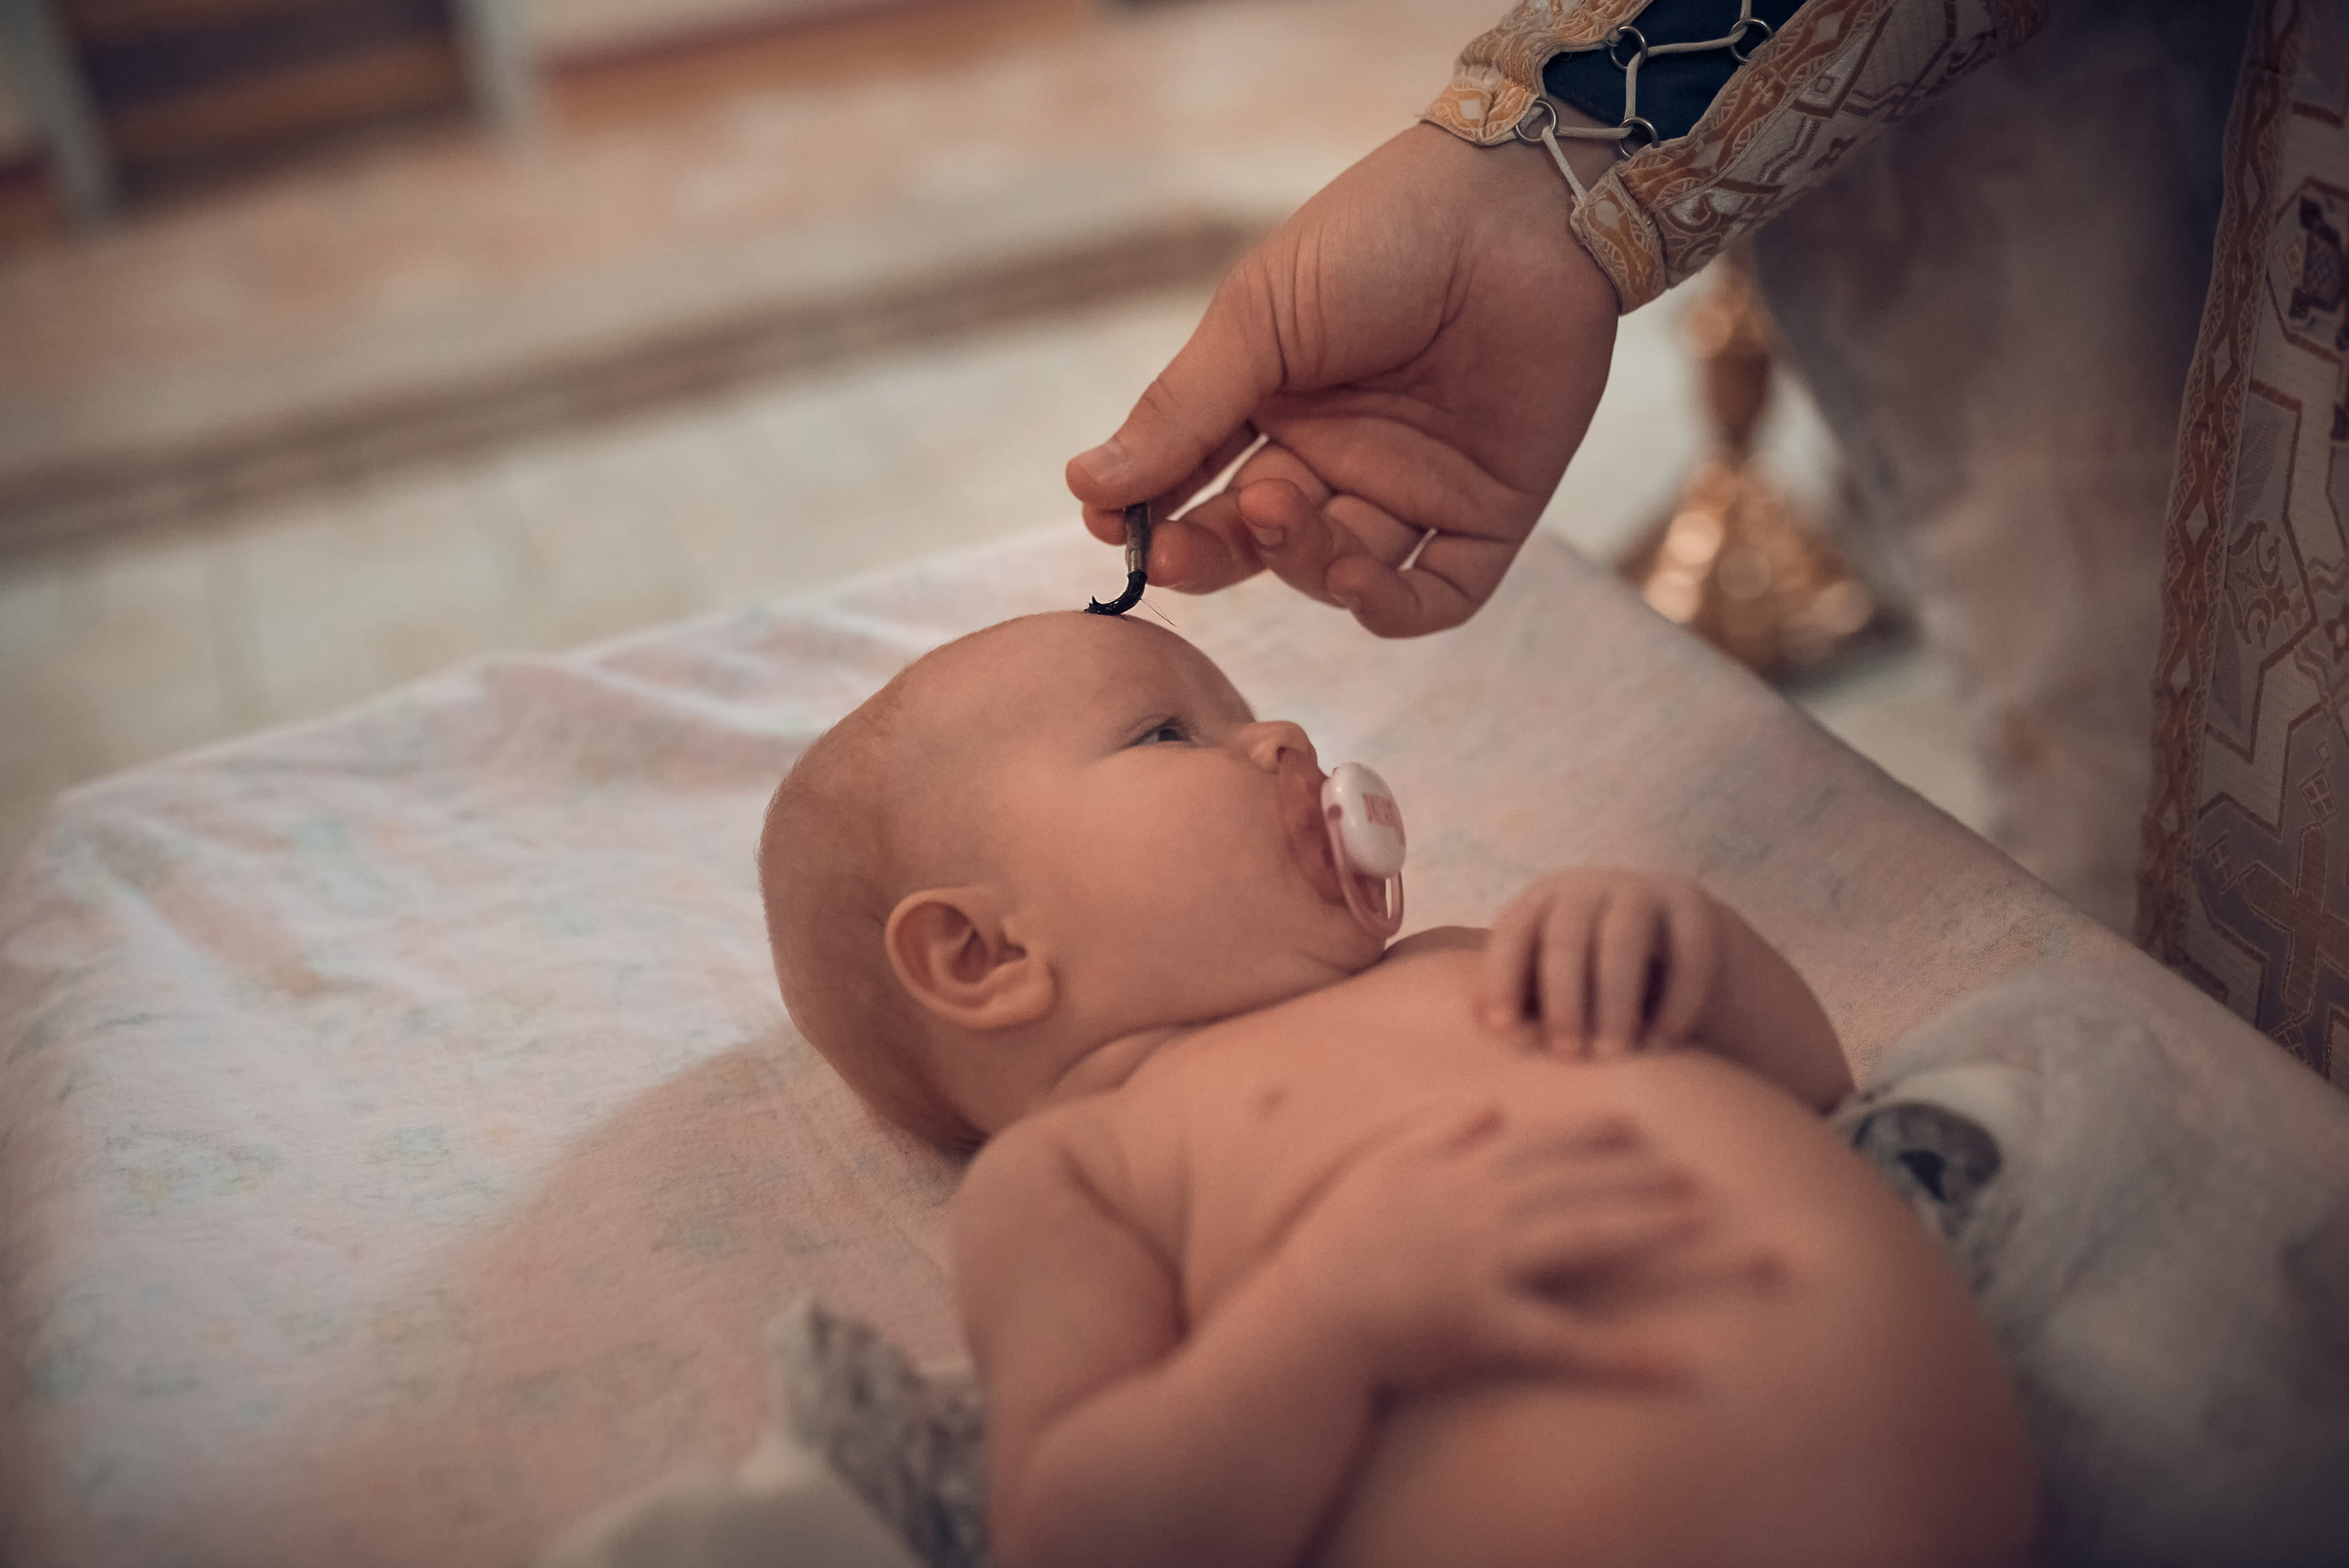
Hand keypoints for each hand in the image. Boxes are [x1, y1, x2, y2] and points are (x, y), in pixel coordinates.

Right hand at [1066, 124, 1617, 637]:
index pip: (1198, 485)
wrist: (1517, 206)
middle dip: (1216, 552)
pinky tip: (1354, 582)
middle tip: (1182, 547)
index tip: (1112, 526)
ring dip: (1300, 563)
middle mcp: (1340, 455)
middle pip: (1261, 543)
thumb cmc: (1380, 235)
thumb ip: (1181, 409)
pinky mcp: (1489, 512)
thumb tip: (1084, 484)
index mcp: (1276, 404)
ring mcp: (1412, 487)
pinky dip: (1390, 607)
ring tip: (1281, 510)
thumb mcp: (1259, 318)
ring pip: (1338, 571)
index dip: (1154, 514)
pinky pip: (1436, 594)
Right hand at [1279, 1103, 1702, 1393]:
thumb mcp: (1383, 1171)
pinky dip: (1628, 1357)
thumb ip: (1441, 1134)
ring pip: (1584, 1237)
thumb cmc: (1338, 1244)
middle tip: (1697, 1171)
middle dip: (1639, 1173)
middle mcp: (1478, 1208)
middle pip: (1575, 1182)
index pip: (1536, 1142)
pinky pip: (1569, 1344)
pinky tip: (1681, 1366)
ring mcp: (1485, 1264)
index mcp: (1455, 1172)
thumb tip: (1491, 1105)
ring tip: (1701, 1216)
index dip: (1588, 1132)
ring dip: (1648, 1223)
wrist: (1306, 1314)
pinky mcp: (1487, 1326)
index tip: (1634, 1123)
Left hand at [1481, 870, 1725, 1055]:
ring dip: (1615, 1001)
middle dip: (1564, 998)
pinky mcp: (1694, 906)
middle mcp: (1589, 887)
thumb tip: (1474, 1042)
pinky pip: (1686, 952)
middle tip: (1567, 1054)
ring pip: (1624, 940)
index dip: (1503, 977)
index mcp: (1542, 902)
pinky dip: (1675, 1000)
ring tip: (1613, 1054)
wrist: (1676, 956)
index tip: (1500, 1030)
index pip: (1513, 931)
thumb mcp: (1552, 983)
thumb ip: (1521, 1002)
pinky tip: (1662, 1043)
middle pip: (1567, 935)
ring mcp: (1644, 890)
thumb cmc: (1591, 985)